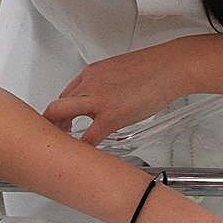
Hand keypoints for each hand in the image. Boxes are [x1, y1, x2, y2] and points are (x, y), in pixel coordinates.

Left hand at [42, 41, 188, 144]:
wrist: (171, 66)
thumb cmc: (155, 68)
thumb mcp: (121, 71)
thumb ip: (108, 86)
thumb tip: (108, 101)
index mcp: (91, 73)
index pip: (66, 94)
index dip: (62, 112)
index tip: (64, 122)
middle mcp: (89, 83)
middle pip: (56, 105)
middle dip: (52, 124)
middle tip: (57, 138)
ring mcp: (98, 99)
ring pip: (62, 115)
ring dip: (59, 134)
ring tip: (64, 148)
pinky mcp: (111, 115)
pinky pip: (89, 137)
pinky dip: (84, 149)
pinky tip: (86, 156)